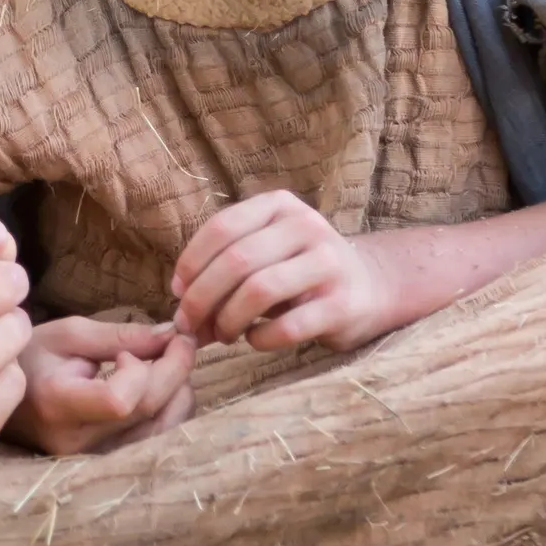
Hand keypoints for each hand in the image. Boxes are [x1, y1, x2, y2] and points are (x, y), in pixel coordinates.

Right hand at [5, 317, 195, 455]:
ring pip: (163, 431)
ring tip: (169, 364)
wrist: (4, 400)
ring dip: (179, 392)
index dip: (138, 371)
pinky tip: (163, 389)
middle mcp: (76, 441)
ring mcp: (93, 459)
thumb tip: (171, 335)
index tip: (126, 353)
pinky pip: (157, 441)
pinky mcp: (107, 464)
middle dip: (176, 370)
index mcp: (57, 404)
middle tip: (179, 341)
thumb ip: (120, 335)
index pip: (118, 401)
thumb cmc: (33, 360)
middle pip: (148, 412)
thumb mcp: (68, 335)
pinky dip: (171, 411)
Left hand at [171, 191, 399, 350]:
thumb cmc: (298, 273)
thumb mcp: (264, 256)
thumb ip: (221, 274)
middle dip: (201, 298)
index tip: (177, 292)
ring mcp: (328, 263)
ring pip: (259, 290)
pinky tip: (254, 340)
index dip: (191, 263)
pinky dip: (259, 339)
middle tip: (189, 325)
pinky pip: (287, 326)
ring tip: (222, 335)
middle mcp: (306, 226)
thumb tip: (180, 316)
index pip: (222, 227)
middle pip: (236, 261)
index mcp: (279, 205)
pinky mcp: (343, 304)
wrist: (367, 287)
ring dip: (228, 320)